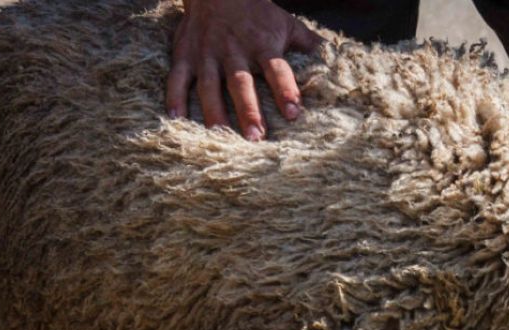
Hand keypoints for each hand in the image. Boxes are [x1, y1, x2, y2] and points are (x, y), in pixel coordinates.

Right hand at [167, 0, 320, 139]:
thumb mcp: (285, 23)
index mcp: (262, 45)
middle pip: (241, 83)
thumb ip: (307, 42)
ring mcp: (206, 53)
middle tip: (256, 137)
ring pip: (209, 86)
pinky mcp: (184, 54)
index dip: (285, 90)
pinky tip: (176, 120)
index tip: (293, 113)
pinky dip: (174, 98)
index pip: (277, 70)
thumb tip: (334, 56)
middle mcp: (233, 50)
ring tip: (219, 137)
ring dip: (214, 112)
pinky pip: (177, 78)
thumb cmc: (257, 12)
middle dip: (248, 111)